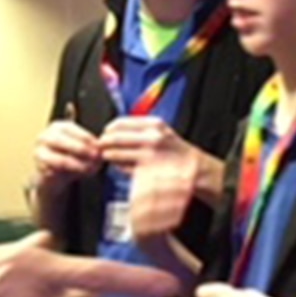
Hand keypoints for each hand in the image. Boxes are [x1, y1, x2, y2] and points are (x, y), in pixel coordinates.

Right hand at [33, 119, 101, 184]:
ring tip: (91, 168)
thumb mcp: (80, 146)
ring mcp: (40, 152)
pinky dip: (71, 172)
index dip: (87, 137)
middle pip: (64, 141)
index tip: (99, 146)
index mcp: (57, 127)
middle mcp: (45, 136)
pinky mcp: (40, 167)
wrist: (54, 176)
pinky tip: (82, 174)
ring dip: (78, 164)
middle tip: (96, 156)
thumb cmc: (68, 157)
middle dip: (82, 149)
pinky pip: (57, 171)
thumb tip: (100, 147)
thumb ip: (88, 144)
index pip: (71, 128)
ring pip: (61, 158)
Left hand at [101, 118, 219, 237]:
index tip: (106, 132)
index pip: (119, 123)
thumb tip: (114, 130)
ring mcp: (147, 157)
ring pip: (115, 154)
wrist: (193, 169)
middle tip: (102, 146)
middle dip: (104, 143)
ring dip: (109, 156)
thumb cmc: (175, 151)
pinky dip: (118, 167)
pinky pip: (123, 168)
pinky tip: (122, 166)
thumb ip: (139, 128)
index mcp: (154, 125)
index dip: (109, 129)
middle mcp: (150, 139)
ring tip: (110, 156)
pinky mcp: (145, 173)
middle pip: (114, 138)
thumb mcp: (160, 130)